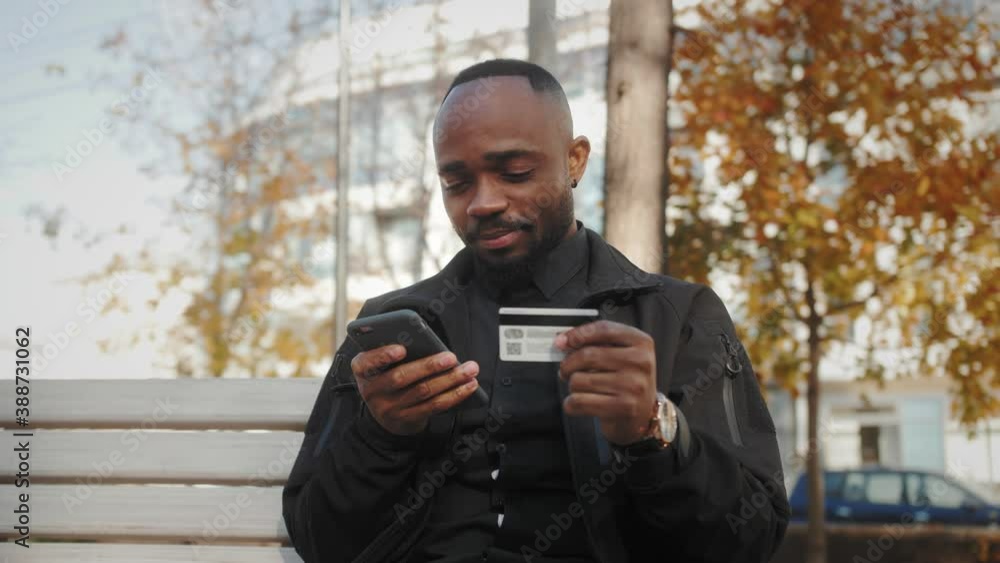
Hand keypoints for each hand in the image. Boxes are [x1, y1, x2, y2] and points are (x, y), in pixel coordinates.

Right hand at [351, 345, 479, 435]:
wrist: (386, 414)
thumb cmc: (388, 374)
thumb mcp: (382, 363)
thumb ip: (395, 352)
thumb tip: (428, 344)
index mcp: (362, 370)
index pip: (366, 362)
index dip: (382, 356)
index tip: (401, 349)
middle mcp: (372, 391)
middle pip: (401, 377)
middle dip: (429, 366)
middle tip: (452, 357)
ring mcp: (389, 408)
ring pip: (423, 392)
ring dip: (450, 380)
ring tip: (470, 369)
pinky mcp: (407, 419)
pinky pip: (434, 406)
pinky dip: (455, 395)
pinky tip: (469, 385)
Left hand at [555, 320, 656, 445]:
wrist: (644, 414)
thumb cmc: (627, 380)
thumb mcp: (621, 354)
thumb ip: (595, 342)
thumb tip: (562, 340)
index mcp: (641, 342)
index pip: (604, 329)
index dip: (578, 334)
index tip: (564, 341)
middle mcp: (640, 362)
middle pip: (587, 355)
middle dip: (568, 364)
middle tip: (566, 370)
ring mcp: (633, 385)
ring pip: (579, 380)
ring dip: (572, 385)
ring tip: (581, 388)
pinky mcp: (623, 407)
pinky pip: (580, 401)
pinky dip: (571, 403)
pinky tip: (578, 402)